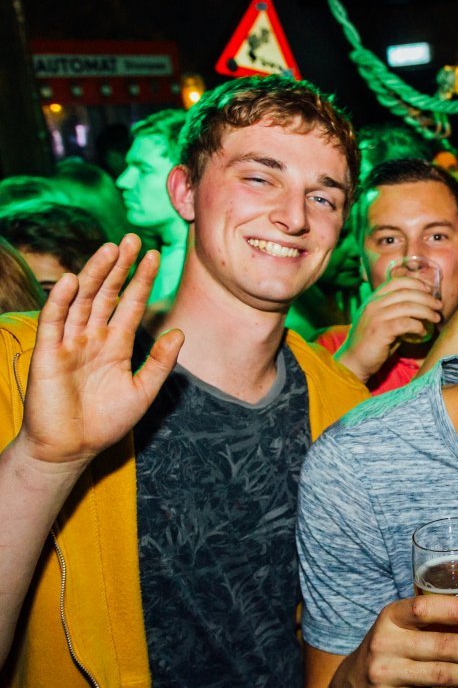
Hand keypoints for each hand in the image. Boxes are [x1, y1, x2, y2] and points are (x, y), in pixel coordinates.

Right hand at [18, 235, 182, 469]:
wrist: (71, 449)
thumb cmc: (106, 422)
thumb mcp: (143, 391)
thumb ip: (160, 362)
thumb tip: (179, 332)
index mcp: (115, 344)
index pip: (130, 303)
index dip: (141, 280)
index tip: (155, 255)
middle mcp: (92, 337)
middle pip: (106, 294)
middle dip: (119, 267)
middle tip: (133, 239)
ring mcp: (69, 343)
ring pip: (82, 301)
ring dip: (95, 274)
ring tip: (111, 249)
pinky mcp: (48, 354)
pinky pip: (54, 322)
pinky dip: (61, 302)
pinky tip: (72, 281)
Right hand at [336, 275, 442, 382]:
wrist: (354, 362)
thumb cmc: (373, 343)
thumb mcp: (383, 322)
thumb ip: (398, 313)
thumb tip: (423, 308)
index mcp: (373, 299)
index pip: (397, 282)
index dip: (416, 282)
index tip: (430, 289)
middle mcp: (373, 304)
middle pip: (406, 292)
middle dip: (426, 297)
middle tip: (439, 305)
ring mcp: (375, 317)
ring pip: (407, 306)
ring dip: (426, 311)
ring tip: (436, 318)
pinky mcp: (380, 331)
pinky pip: (405, 323)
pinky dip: (417, 326)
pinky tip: (423, 332)